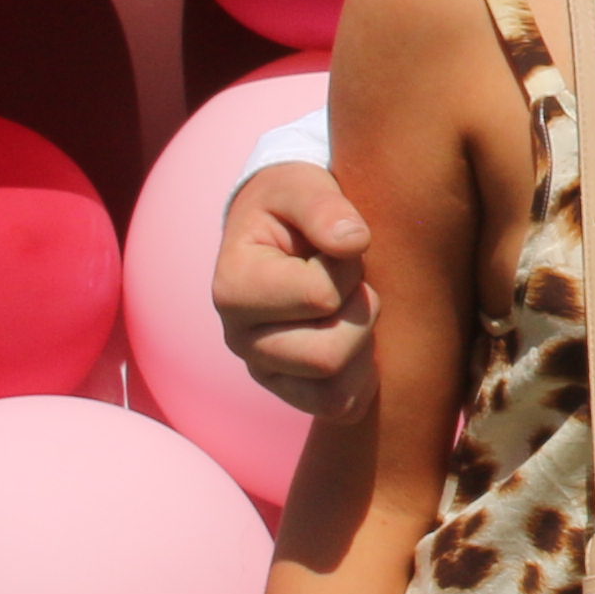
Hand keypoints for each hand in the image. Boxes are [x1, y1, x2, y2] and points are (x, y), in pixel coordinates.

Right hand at [213, 163, 378, 410]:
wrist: (286, 229)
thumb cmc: (292, 205)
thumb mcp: (302, 185)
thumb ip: (324, 206)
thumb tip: (352, 243)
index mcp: (233, 286)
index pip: (320, 297)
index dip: (347, 267)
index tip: (337, 245)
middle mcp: (239, 339)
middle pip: (327, 357)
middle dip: (357, 311)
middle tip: (351, 281)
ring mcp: (264, 370)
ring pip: (335, 387)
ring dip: (361, 342)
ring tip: (349, 306)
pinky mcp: (291, 392)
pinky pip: (340, 408)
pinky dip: (361, 376)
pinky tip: (355, 336)